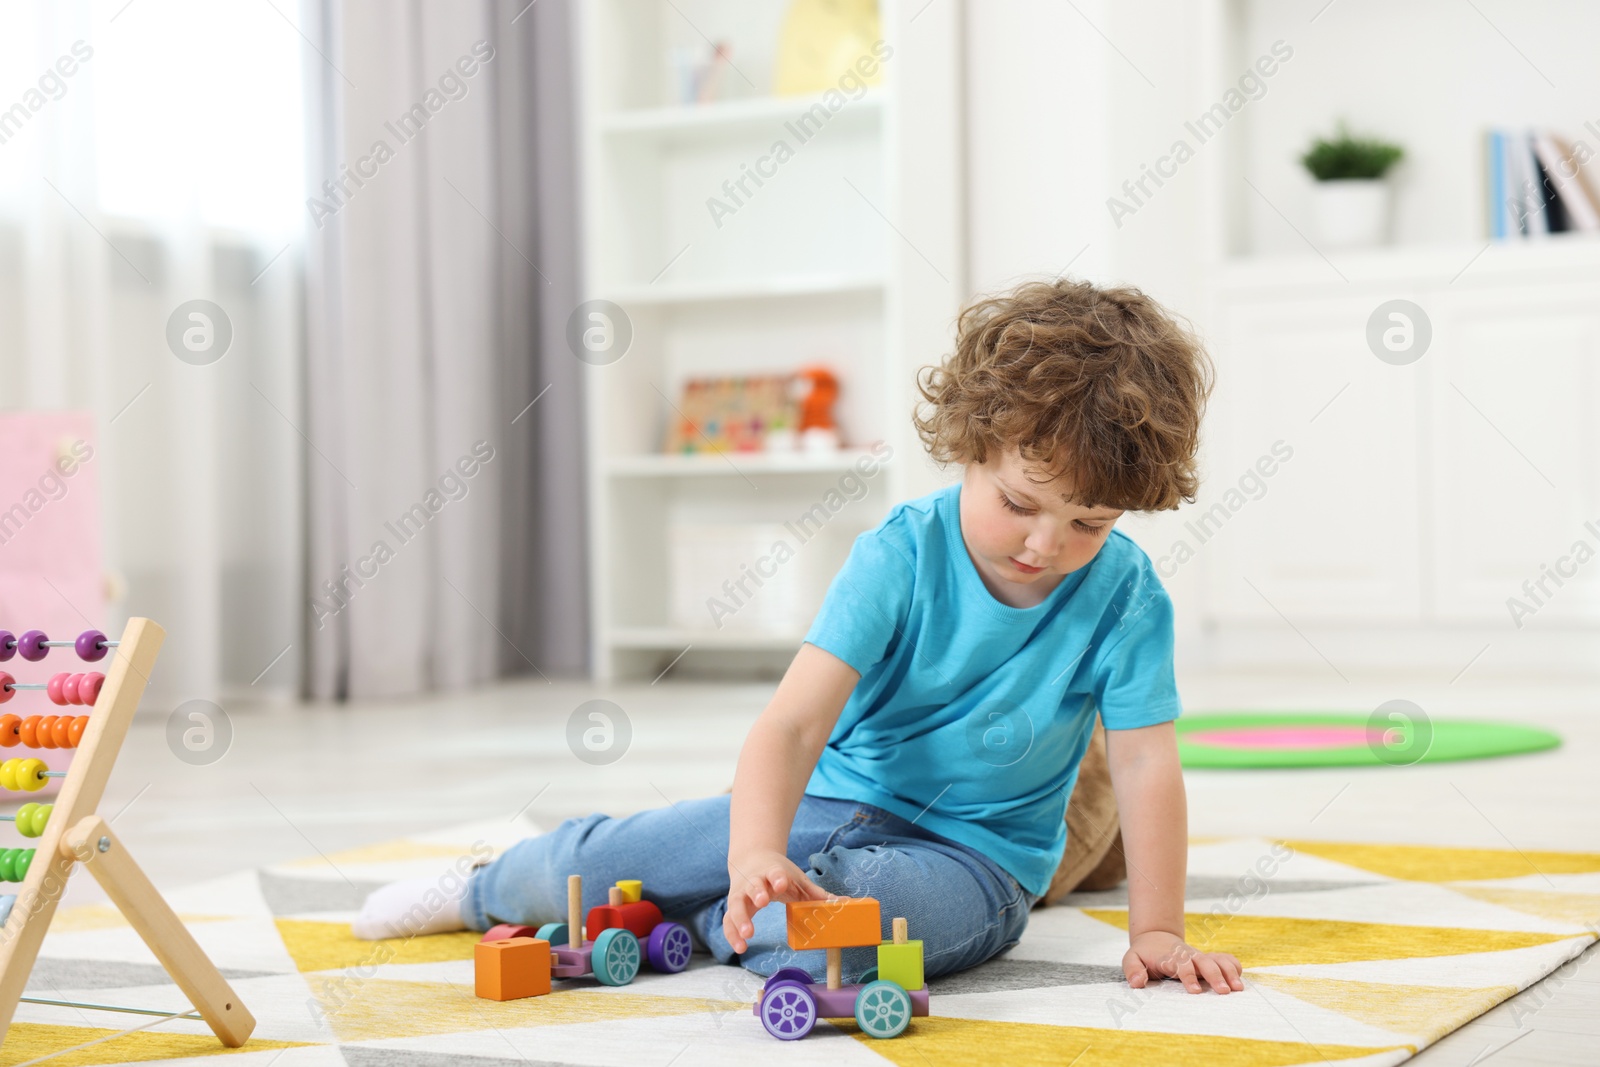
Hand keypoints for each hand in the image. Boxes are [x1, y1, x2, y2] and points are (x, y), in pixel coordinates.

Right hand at [724, 850, 830, 953]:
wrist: (752, 859)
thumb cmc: (779, 874)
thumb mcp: (798, 879)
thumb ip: (818, 894)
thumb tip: (844, 903)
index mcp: (773, 872)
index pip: (775, 872)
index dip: (778, 877)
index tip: (782, 882)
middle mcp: (754, 881)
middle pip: (753, 885)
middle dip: (757, 893)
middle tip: (762, 902)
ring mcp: (741, 893)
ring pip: (736, 904)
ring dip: (740, 918)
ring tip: (748, 934)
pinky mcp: (734, 906)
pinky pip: (729, 921)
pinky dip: (732, 934)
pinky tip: (740, 947)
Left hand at [1122, 930, 1243, 993]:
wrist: (1155, 937)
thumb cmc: (1144, 954)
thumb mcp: (1131, 959)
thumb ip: (1132, 970)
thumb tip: (1137, 983)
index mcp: (1169, 957)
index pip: (1180, 965)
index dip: (1188, 977)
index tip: (1195, 991)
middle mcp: (1188, 956)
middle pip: (1204, 962)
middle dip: (1214, 976)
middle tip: (1224, 992)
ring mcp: (1199, 956)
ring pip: (1217, 960)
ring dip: (1228, 972)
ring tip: (1238, 988)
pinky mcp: (1207, 958)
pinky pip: (1224, 958)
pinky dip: (1233, 965)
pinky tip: (1240, 978)